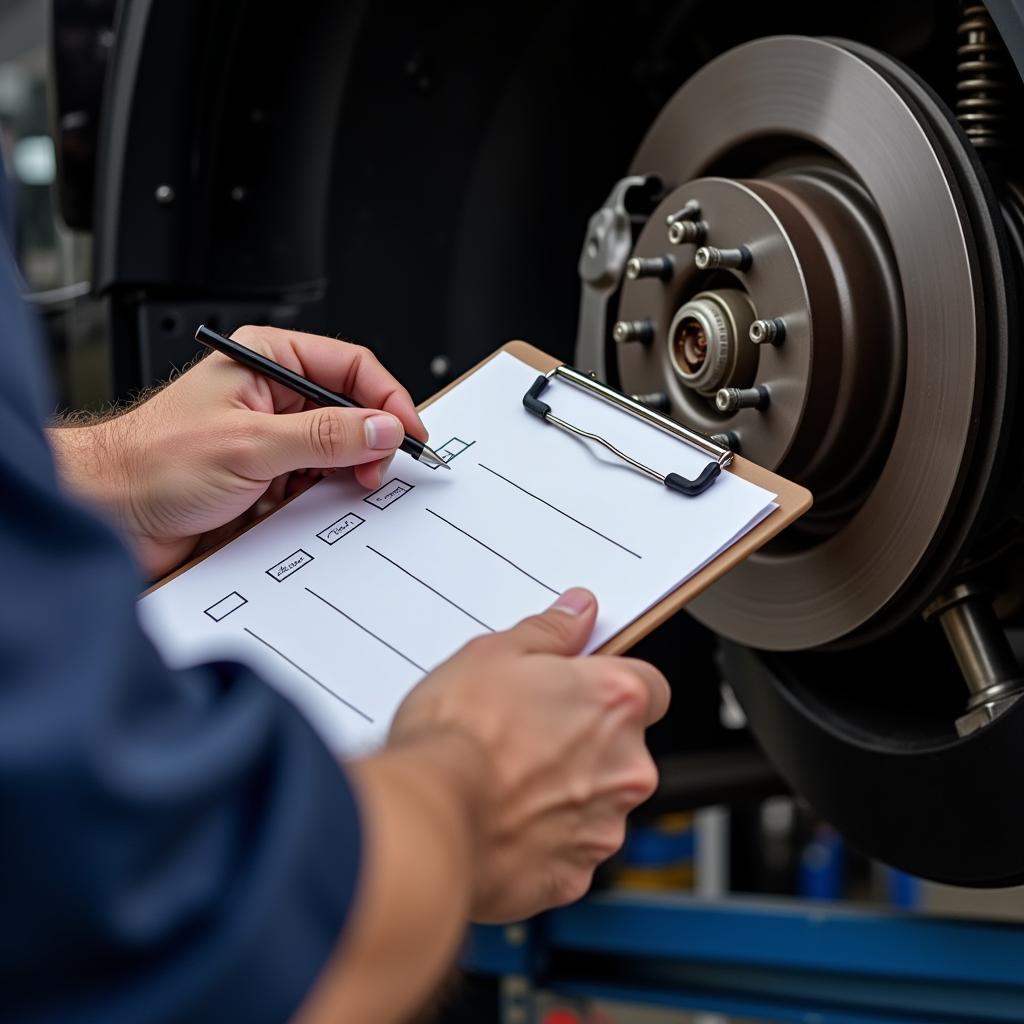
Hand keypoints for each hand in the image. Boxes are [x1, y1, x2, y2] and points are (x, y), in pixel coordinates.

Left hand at [49, 325, 425, 577]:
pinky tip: (318, 504)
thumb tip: (382, 428)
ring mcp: (271, 436)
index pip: (350, 367)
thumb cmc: (152, 464)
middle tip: (377, 470)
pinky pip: (317, 480)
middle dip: (371, 440)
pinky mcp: (267, 474)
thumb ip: (325, 436)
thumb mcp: (251, 444)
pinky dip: (326, 495)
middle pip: (350, 408)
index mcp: (266, 361)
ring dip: (348, 471)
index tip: (409, 433)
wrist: (111, 514)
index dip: (387, 399)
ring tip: (348, 489)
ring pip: (337, 448)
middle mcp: (271, 394)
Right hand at [388, 587, 669, 921]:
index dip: (612, 687)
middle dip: (584, 743)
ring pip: (596, 802)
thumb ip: (550, 632)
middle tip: (526, 733)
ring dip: (564, 792)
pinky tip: (499, 821)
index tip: (580, 687)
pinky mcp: (574, 877)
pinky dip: (542, 840)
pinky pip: (567, 852)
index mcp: (615, 702)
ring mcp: (603, 827)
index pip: (649, 687)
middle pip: (623, 749)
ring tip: (504, 780)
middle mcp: (625, 767)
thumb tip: (577, 613)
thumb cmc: (458, 735)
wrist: (428, 818)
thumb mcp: (494, 654)